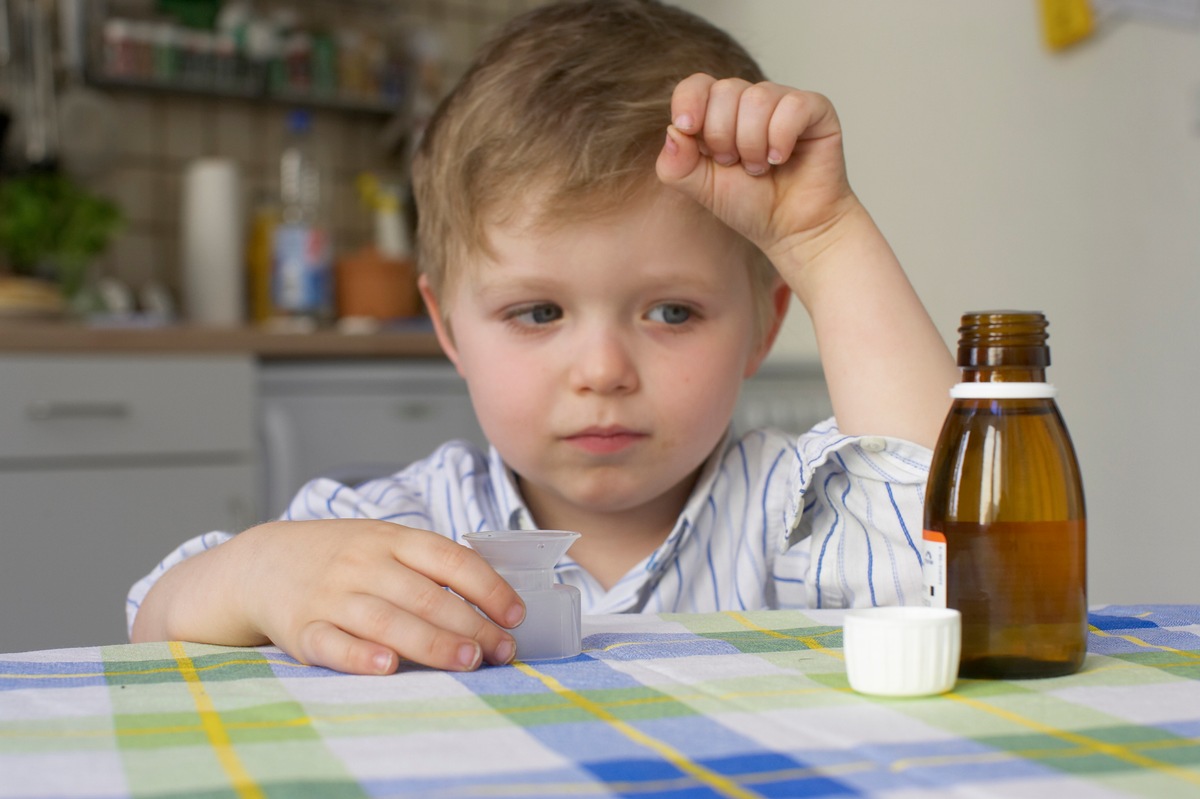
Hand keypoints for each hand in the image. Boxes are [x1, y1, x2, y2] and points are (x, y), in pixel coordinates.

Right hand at [141, 519, 524, 674]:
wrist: (261, 562)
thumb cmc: (341, 556)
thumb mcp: (384, 541)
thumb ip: (431, 563)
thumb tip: (495, 598)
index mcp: (392, 538)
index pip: (450, 559)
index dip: (488, 587)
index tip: (515, 614)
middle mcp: (363, 564)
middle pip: (425, 595)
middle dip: (470, 624)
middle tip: (501, 649)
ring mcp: (331, 596)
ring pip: (387, 620)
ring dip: (431, 643)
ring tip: (467, 661)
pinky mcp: (302, 629)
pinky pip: (334, 645)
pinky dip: (361, 656)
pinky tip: (388, 668)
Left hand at [656, 74, 856, 268]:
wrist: (793, 229)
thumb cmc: (749, 205)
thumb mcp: (701, 188)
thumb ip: (675, 165)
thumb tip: (674, 131)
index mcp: (719, 112)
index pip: (696, 84)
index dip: (688, 102)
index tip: (689, 129)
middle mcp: (750, 101)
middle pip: (725, 90)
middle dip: (723, 137)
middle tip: (737, 164)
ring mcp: (783, 101)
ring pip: (757, 98)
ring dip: (753, 144)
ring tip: (760, 168)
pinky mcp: (816, 109)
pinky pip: (793, 105)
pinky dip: (781, 138)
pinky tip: (782, 158)